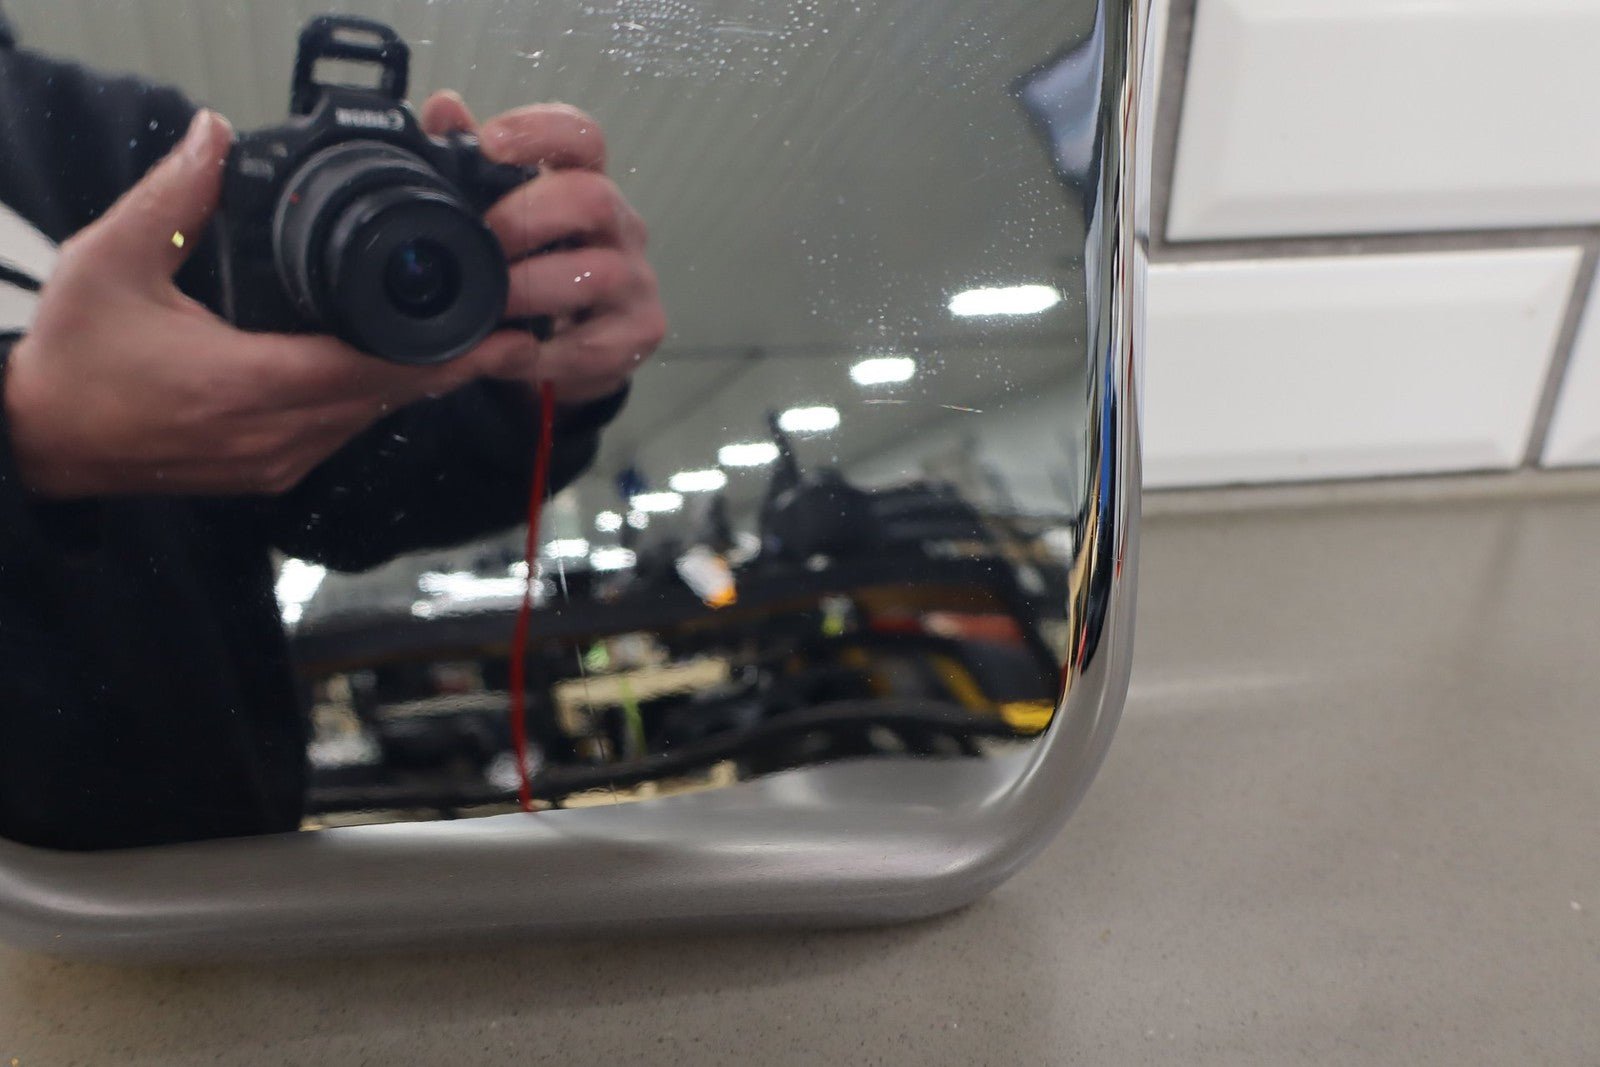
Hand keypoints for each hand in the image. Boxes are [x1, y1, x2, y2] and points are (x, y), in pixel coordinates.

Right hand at [5, 110, 540, 498]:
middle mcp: (273, 436)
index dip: (442, 354)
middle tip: (517, 335)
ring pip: (370, 419)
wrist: (34, 442)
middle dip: (454, 366)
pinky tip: (403, 371)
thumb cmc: (70, 362)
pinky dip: (377, 399)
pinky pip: (342, 434)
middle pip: (387, 398)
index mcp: (244, 386)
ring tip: (480, 347)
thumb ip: (174, 199)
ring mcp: (274, 462)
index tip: (501, 334)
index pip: (370, 370)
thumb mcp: (109, 264)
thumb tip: (216, 137)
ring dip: (420, 384)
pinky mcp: (268, 472)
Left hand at [419, 92, 665, 404]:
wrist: (560, 352)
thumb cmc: (529, 272)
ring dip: (532, 290)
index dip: (541, 132)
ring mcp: (636, 279)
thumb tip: (443, 108)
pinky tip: (508, 353)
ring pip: (598, 273)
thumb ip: (468, 166)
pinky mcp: (640, 332)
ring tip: (489, 305)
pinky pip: (590, 345)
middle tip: (482, 243)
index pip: (582, 137)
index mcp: (584, 183)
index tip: (491, 143)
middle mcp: (619, 225)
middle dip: (526, 218)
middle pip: (593, 197)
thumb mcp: (496, 220)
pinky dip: (540, 354)